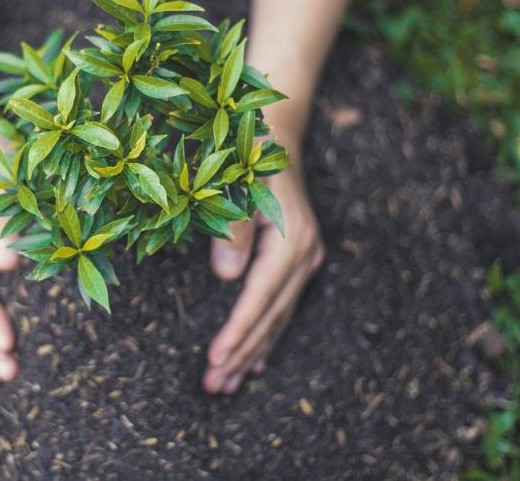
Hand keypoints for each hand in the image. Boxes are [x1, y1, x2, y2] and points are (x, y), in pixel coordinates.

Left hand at [203, 158, 323, 393]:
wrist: (276, 134)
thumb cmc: (249, 154)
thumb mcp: (237, 181)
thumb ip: (234, 227)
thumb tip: (226, 277)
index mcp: (290, 240)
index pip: (259, 297)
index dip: (237, 331)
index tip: (214, 360)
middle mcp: (304, 255)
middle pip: (269, 316)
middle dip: (241, 354)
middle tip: (212, 386)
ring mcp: (306, 260)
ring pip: (277, 318)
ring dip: (251, 354)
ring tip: (225, 386)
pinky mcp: (300, 261)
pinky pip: (282, 308)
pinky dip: (267, 338)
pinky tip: (255, 365)